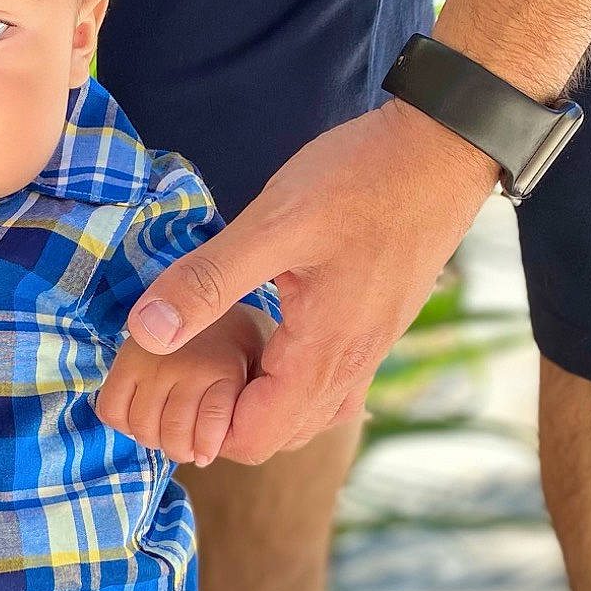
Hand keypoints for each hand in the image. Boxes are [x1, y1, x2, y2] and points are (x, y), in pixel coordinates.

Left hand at [122, 101, 499, 462]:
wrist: (443, 151)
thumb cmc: (362, 180)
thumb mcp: (272, 224)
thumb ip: (208, 280)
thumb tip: (147, 333)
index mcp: (322, 355)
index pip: (252, 439)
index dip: (202, 425)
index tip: (171, 380)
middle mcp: (350, 367)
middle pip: (277, 438)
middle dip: (223, 418)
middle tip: (187, 366)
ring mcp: (368, 351)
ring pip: (305, 415)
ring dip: (259, 402)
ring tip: (221, 355)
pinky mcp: (374, 329)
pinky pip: (329, 386)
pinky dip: (290, 382)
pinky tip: (269, 342)